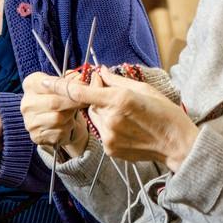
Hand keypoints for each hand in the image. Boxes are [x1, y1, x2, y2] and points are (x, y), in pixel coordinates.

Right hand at [21, 70, 89, 155]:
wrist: (57, 123)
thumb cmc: (61, 99)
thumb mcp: (66, 85)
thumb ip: (73, 80)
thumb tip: (80, 80)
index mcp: (31, 84)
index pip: (50, 83)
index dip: (68, 86)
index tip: (82, 87)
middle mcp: (27, 103)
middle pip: (54, 102)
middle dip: (73, 102)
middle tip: (85, 101)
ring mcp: (30, 121)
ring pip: (57, 118)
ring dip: (70, 116)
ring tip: (72, 113)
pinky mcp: (37, 136)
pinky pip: (58, 131)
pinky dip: (67, 128)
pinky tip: (66, 124)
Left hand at [45, 69, 198, 170]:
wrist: (177, 144)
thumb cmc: (165, 113)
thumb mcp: (144, 89)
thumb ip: (117, 80)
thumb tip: (99, 71)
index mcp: (120, 100)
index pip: (81, 91)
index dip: (60, 86)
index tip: (45, 81)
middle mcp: (111, 119)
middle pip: (89, 103)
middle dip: (98, 98)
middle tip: (117, 97)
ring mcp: (109, 137)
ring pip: (95, 118)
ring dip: (104, 113)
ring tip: (127, 115)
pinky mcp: (110, 150)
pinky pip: (102, 132)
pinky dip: (110, 127)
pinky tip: (129, 128)